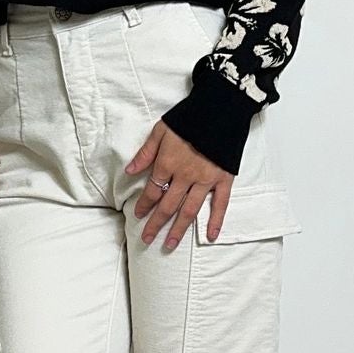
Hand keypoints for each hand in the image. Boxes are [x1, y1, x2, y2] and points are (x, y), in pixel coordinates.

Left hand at [126, 119, 232, 248]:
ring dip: (179, 229)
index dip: (143, 204)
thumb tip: (129, 171)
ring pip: (189, 210)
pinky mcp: (224, 179)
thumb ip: (145, 153)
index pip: (152, 191)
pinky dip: (215, 221)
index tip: (137, 215)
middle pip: (167, 205)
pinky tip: (209, 236)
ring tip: (169, 244)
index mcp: (168, 164)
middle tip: (147, 239)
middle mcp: (185, 176)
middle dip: (156, 223)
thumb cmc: (189, 118)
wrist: (220, 108)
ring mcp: (206, 180)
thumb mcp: (160, 130)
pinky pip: (220, 204)